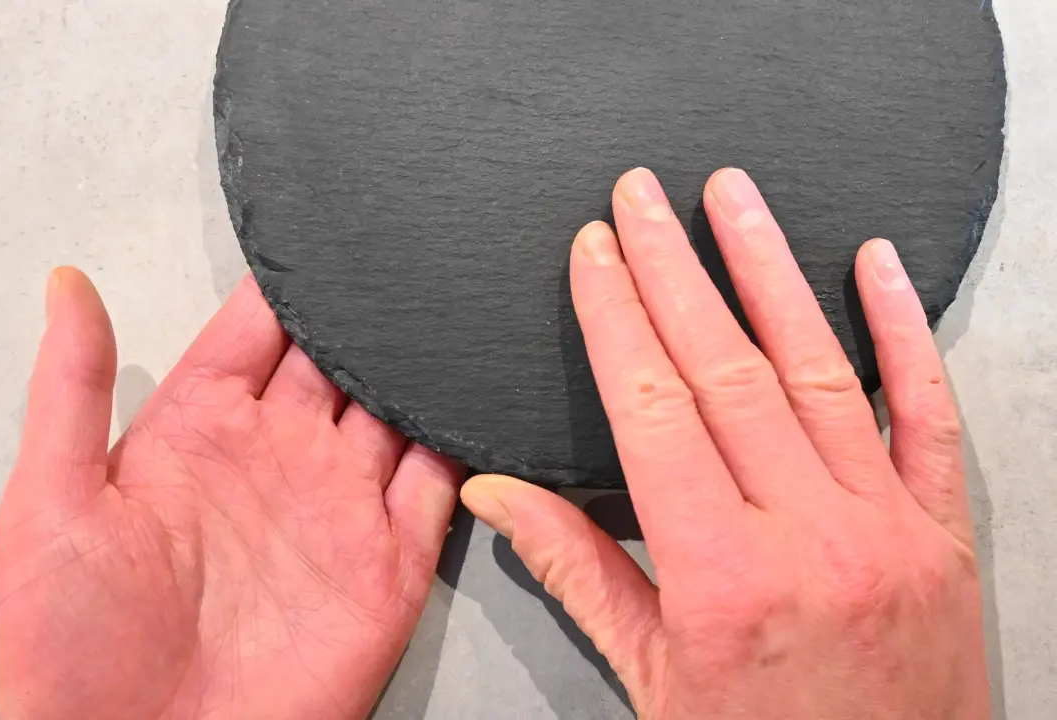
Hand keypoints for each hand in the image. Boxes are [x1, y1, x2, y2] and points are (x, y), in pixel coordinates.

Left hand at [0, 270, 463, 719]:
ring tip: (456, 309)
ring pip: (398, 411)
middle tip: (416, 254)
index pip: (260, 329)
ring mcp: (341, 505)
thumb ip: (71, 389)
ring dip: (425, 365)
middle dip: (373, 312)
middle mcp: (281, 455)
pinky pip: (440, 486)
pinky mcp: (391, 562)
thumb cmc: (75, 645)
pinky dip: (464, 440)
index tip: (333, 229)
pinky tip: (478, 395)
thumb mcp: (52, 503)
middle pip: (340, 359)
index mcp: (202, 428)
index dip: (294, 282)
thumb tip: (65, 280)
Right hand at [462, 168, 988, 717]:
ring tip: (733, 199)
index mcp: (722, 578)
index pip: (654, 413)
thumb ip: (577, 573)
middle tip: (642, 196)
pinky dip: (900, 331)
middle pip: (726, 371)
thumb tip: (495, 496)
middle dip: (674, 269)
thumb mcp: (650, 680)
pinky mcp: (940, 532)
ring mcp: (885, 528)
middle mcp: (809, 538)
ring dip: (769, 271)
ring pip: (819, 371)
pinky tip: (876, 264)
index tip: (596, 254)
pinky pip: (927, 414)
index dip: (618, 320)